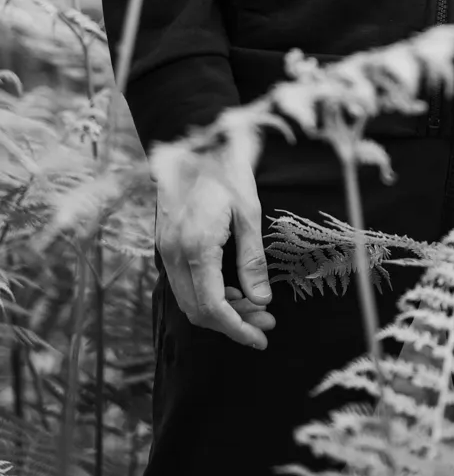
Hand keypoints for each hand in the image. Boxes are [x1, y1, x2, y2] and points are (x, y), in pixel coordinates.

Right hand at [149, 131, 274, 350]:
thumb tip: (260, 300)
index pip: (212, 307)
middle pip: (198, 311)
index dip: (237, 329)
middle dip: (233, 322)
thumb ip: (252, 260)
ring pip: (189, 299)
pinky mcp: (165, 243)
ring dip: (221, 309)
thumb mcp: (249, 211)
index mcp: (195, 247)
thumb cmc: (227, 169)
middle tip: (266, 322)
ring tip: (256, 306)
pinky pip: (183, 283)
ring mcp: (164, 249)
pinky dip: (207, 293)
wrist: (194, 138)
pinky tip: (233, 288)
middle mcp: (173, 254)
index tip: (260, 337)